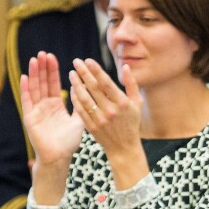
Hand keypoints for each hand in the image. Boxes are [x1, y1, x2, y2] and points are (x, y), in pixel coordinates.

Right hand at [21, 51, 84, 167]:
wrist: (59, 157)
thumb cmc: (69, 142)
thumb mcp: (79, 120)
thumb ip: (80, 103)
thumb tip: (82, 86)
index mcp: (56, 106)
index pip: (53, 84)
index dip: (52, 71)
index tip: (52, 57)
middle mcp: (44, 107)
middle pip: (42, 83)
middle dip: (42, 68)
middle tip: (43, 53)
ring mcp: (36, 111)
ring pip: (34, 88)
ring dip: (33, 74)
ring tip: (34, 59)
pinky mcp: (29, 118)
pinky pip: (26, 101)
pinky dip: (25, 89)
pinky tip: (24, 77)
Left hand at [69, 60, 147, 190]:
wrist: (124, 148)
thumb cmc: (131, 122)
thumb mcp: (137, 103)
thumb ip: (132, 84)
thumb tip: (125, 67)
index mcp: (122, 103)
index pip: (106, 83)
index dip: (96, 70)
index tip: (87, 60)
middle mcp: (110, 111)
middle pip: (93, 88)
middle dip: (83, 73)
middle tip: (76, 62)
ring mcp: (100, 120)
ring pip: (85, 99)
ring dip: (76, 85)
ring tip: (71, 74)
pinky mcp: (92, 127)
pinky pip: (81, 111)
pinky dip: (75, 100)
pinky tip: (72, 90)